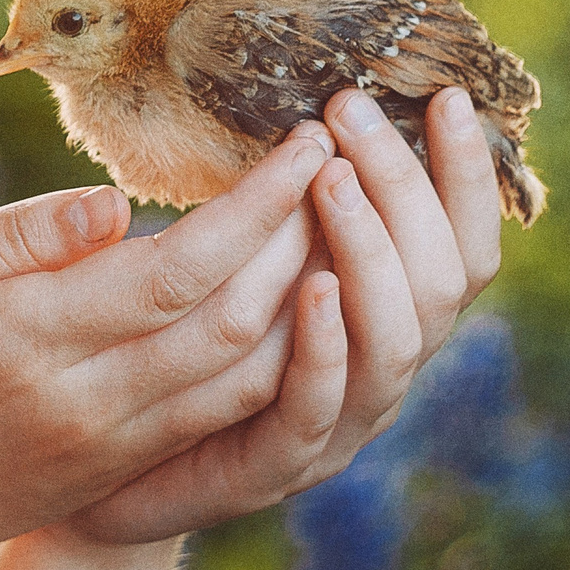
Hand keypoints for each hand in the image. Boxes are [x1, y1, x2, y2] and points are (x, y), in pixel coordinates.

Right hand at [0, 129, 335, 569]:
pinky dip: (276, 349)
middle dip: (304, 239)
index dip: (259, 206)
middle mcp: (85, 400)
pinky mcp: (122, 468)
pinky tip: (292, 290)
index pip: (178, 271)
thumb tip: (114, 206)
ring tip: (336, 217)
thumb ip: (2, 239)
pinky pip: (223, 411)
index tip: (307, 140)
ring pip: (245, 374)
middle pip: (235, 322)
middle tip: (344, 158)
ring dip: (305, 297)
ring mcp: (111, 444)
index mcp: (23, 338)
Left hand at [61, 83, 502, 543]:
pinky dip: (324, 347)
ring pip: (394, 343)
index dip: (465, 177)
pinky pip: (317, 408)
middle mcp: (378, 370)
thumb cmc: (174, 344)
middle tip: (351, 112)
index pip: (460, 246)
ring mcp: (335, 425)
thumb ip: (283, 200)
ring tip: (334, 180)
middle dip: (406, 187)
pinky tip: (312, 287)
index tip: (446, 96)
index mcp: (383, 317)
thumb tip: (306, 101)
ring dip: (368, 250)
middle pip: (442, 282)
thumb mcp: (236, 257)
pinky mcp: (274, 467)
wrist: (104, 472)